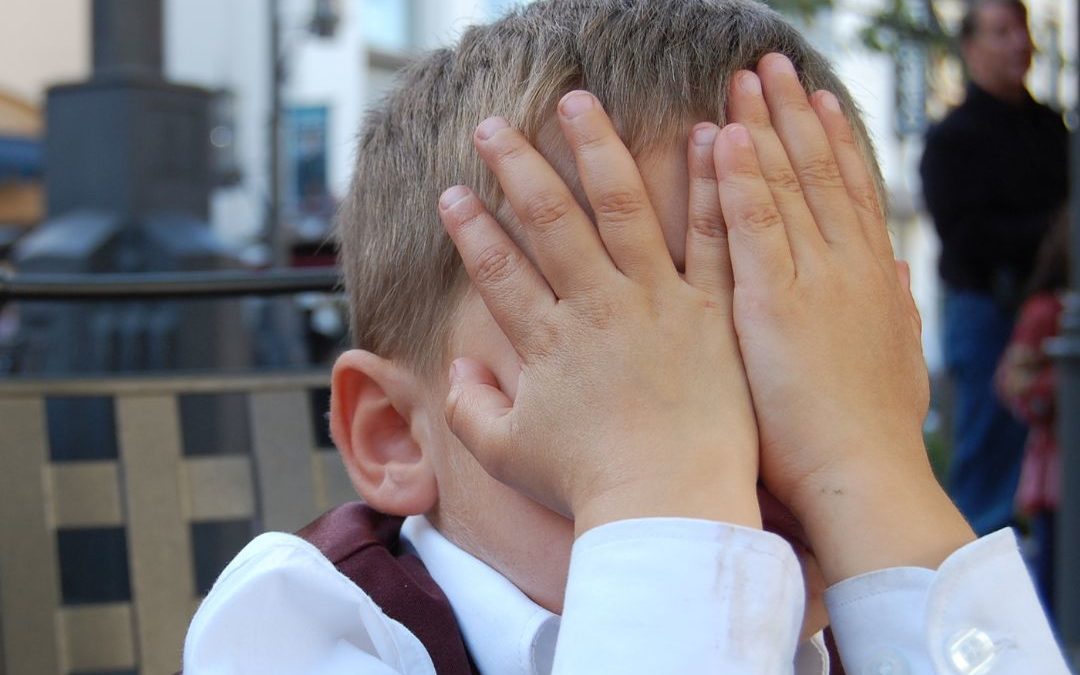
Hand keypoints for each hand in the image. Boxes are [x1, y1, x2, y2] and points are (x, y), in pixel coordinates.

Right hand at [438, 91, 759, 535]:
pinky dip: (710, 186)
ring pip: (623, 208)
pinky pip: (712, 238)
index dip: (469, 228)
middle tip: (493, 124)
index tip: (450, 192)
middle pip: (550, 220)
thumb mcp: (508, 454)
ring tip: (579, 102)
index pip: (497, 269)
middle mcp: (597, 308)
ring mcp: (658, 303)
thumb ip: (471, 408)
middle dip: (517, 166)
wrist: (671, 508)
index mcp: (548, 342)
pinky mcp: (713, 311)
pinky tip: (708, 137)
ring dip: (597, 149)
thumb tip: (455, 368)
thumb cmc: (589, 487)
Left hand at [716, 54, 973, 582]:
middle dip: (795, 114)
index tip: (817, 98)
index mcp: (872, 279)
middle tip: (772, 65)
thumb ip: (893, 308)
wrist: (861, 479)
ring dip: (766, 127)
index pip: (851, 193)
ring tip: (746, 78)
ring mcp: (814, 281)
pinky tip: (729, 137)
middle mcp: (848, 267)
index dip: (835, 141)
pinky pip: (757, 227)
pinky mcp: (776, 305)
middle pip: (820, 173)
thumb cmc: (867, 433)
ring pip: (790, 186)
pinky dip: (744, 179)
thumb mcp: (895, 360)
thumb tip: (900, 270)